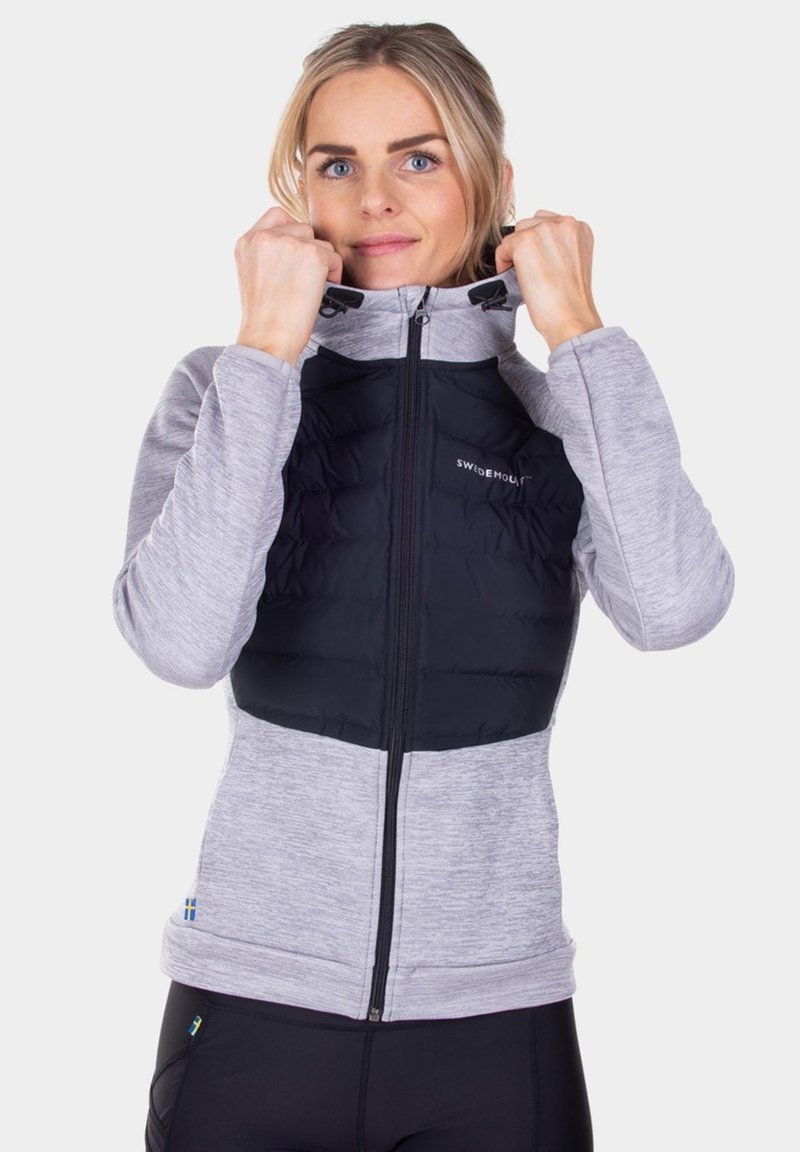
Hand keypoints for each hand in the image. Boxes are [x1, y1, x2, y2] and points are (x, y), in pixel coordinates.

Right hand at [233, 206, 342, 364]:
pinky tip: (320, 293)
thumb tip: (294, 246)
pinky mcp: (312, 255)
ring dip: (321, 264)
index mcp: (247, 241)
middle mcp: (265, 236)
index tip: (296, 256)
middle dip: (309, 252)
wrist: (267, 340)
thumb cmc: (263, 318)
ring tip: (310, 289)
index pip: (277, 215)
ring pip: (320, 243)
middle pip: (302, 228)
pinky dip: (333, 275)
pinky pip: (334, 257)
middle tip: (305, 279)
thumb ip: (266, 253)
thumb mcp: (251, 276)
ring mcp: (289, 243)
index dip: (292, 234)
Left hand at [494, 210, 603, 350]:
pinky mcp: (525, 242)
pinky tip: (514, 279)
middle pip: (531, 224)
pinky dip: (503, 263)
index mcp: (580, 229)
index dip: (538, 244)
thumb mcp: (573, 265)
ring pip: (517, 234)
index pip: (549, 222)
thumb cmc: (571, 302)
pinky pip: (504, 247)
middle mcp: (565, 223)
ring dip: (514, 254)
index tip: (536, 261)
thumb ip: (559, 248)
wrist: (570, 318)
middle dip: (525, 246)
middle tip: (526, 271)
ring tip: (521, 276)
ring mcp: (544, 230)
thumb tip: (535, 249)